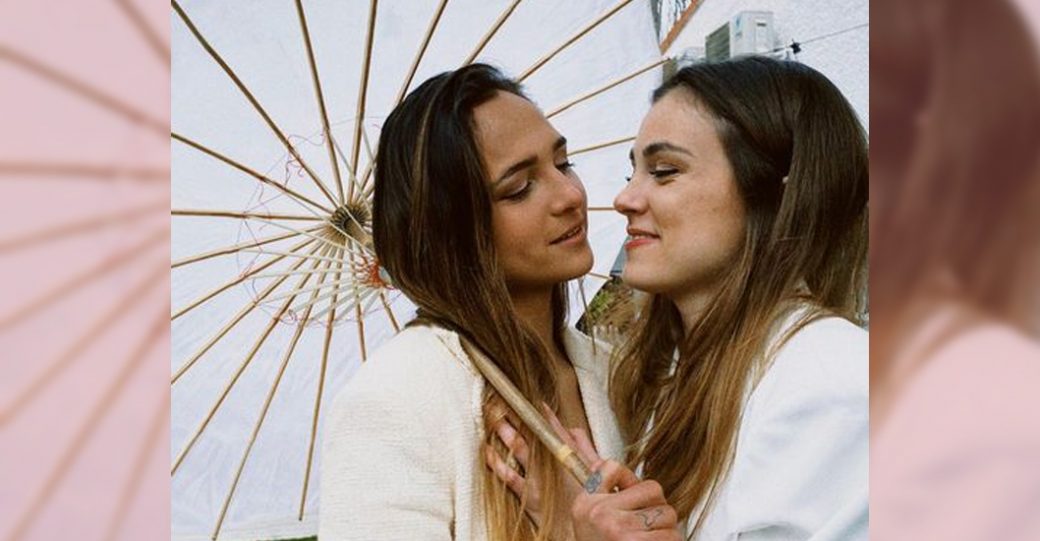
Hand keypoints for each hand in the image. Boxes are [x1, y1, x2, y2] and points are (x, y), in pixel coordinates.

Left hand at [485, 403, 600, 529]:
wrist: (582, 535)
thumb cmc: (590, 505)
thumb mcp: (596, 472)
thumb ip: (585, 448)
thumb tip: (573, 430)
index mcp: (571, 457)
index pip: (555, 428)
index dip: (544, 413)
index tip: (534, 402)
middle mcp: (553, 465)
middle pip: (533, 433)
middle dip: (518, 415)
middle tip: (504, 401)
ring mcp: (539, 480)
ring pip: (519, 448)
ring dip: (505, 430)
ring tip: (492, 415)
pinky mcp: (528, 497)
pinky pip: (508, 476)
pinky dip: (496, 462)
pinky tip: (487, 451)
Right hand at [571, 460, 680, 540]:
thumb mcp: (584, 512)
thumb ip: (600, 483)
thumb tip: (610, 464)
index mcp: (590, 503)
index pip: (619, 470)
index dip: (639, 489)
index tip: (632, 502)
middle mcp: (604, 516)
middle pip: (656, 494)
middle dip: (657, 510)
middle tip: (645, 526)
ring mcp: (623, 534)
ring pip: (668, 517)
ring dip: (665, 530)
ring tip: (648, 539)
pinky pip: (671, 538)